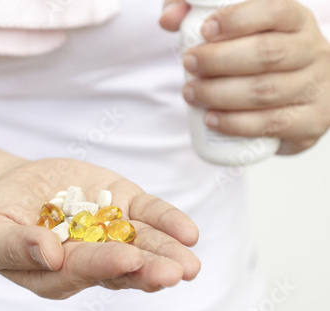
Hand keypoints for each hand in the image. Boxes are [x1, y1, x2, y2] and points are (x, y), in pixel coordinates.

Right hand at [0, 158, 199, 298]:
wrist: (13, 188)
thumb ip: (14, 246)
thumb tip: (47, 253)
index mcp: (58, 273)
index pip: (83, 271)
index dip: (105, 265)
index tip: (127, 259)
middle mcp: (90, 257)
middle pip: (123, 268)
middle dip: (148, 271)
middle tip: (173, 274)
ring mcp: (109, 231)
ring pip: (143, 243)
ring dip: (167, 252)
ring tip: (188, 263)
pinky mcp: (121, 205)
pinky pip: (147, 215)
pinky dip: (167, 221)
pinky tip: (186, 233)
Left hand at [161, 0, 329, 154]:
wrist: (294, 97)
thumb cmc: (256, 59)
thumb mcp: (234, 33)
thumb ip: (196, 16)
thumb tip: (168, 19)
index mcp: (297, 22)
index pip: (274, 12)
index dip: (238, 19)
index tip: (205, 30)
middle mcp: (312, 52)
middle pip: (267, 53)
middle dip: (219, 60)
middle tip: (189, 63)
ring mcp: (315, 89)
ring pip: (266, 91)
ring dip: (220, 94)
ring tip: (191, 92)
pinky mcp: (310, 122)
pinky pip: (272, 124)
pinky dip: (236, 123)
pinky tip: (211, 119)